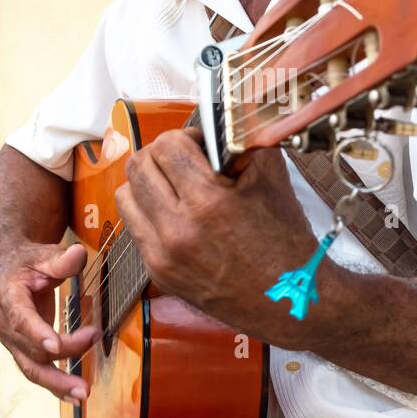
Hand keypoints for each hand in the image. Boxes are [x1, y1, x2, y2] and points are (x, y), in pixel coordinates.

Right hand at [0, 241, 98, 399]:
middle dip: (61, 360)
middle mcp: (4, 323)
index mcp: (8, 297)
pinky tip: (72, 396)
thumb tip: (77, 255)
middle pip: (31, 350)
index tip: (56, 346)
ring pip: (31, 368)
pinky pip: (35, 370)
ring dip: (57, 384)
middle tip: (86, 370)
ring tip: (82, 395)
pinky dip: (54, 385)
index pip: (21, 318)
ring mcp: (11, 340)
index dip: (37, 333)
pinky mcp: (21, 349)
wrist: (11, 270)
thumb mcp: (44, 255)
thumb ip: (61, 259)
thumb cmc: (29, 262)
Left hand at [114, 128, 317, 341]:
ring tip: (173, 186)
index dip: (184, 136)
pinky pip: (135, 228)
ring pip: (126, 196)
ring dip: (147, 182)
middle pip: (138, 167)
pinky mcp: (159, 274)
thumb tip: (223, 117)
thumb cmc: (286, 242)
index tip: (200, 145)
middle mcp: (178, 231)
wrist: (290, 300)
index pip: (167, 146)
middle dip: (160, 154)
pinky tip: (176, 214)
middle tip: (183, 160)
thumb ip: (244, 141)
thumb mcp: (273, 179)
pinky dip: (150, 213)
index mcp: (208, 203)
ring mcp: (164, 256)